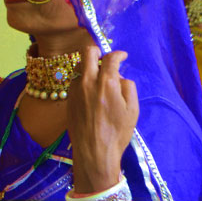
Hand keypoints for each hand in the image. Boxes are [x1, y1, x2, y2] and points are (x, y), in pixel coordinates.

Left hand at [67, 45, 138, 193]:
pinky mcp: (68, 96)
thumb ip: (128, 87)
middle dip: (97, 51)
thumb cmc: (117, 132)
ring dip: (89, 65)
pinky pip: (74, 79)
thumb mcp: (133, 110)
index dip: (118, 54)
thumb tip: (120, 77)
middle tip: (106, 59)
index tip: (123, 56)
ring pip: (78, 65)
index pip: (110, 57)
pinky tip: (91, 89)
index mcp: (107, 83)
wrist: (93, 149)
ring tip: (99, 76)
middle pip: (87, 52)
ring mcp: (75, 88)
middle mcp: (88, 81)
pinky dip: (82, 78)